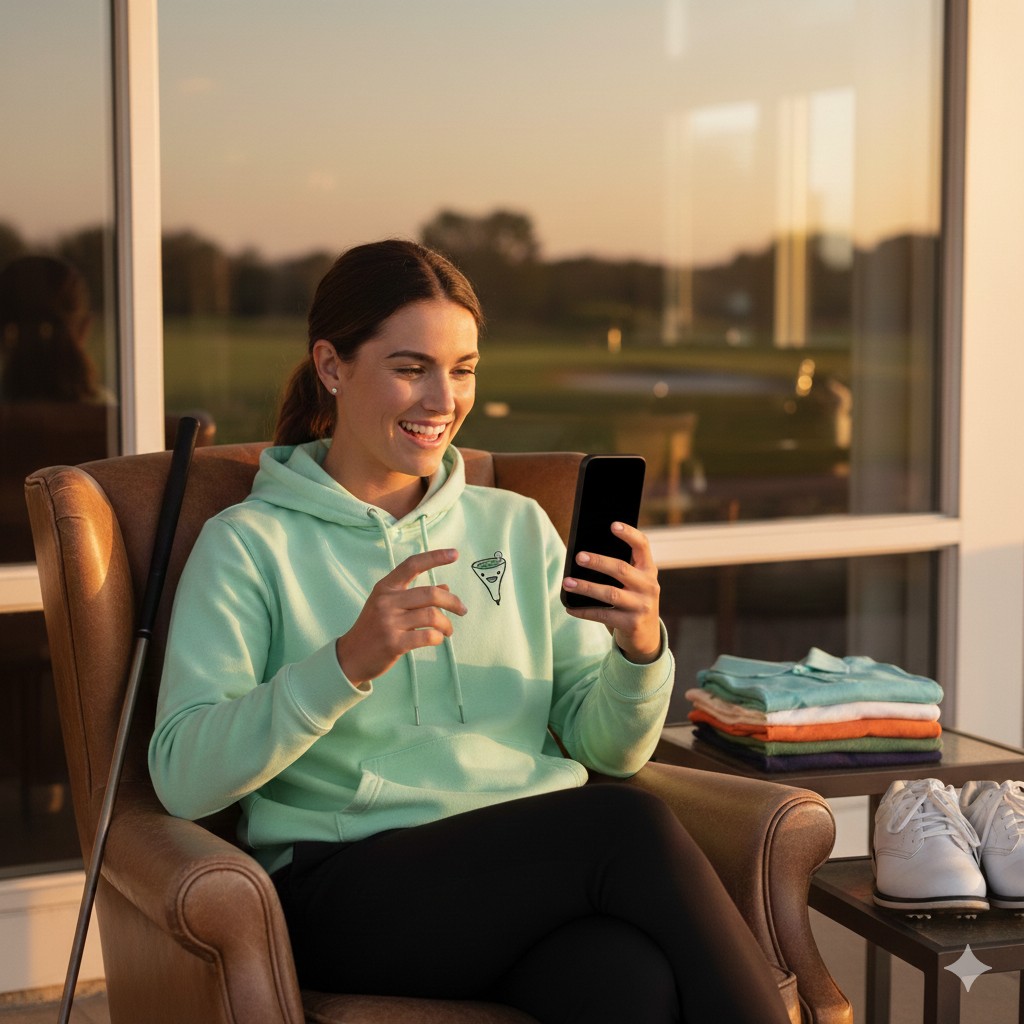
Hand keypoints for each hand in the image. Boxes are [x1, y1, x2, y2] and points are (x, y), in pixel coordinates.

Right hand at [336, 548, 465, 685]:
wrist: (350, 657)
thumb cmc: (374, 629)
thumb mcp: (389, 606)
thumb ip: (415, 596)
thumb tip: (446, 588)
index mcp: (385, 588)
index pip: (412, 564)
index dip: (435, 557)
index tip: (455, 554)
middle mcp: (386, 601)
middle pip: (430, 593)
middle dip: (452, 602)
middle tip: (462, 610)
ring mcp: (389, 622)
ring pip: (432, 615)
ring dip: (447, 624)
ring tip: (448, 630)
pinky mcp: (394, 643)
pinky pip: (427, 636)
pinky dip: (438, 637)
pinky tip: (438, 639)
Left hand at [561, 523, 661, 663]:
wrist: (646, 635)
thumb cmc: (632, 599)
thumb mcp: (634, 582)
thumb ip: (621, 568)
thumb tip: (583, 556)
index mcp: (648, 570)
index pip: (642, 546)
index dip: (629, 534)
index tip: (613, 525)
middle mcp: (649, 586)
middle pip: (621, 569)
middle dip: (598, 562)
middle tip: (578, 557)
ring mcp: (642, 606)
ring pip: (610, 593)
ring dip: (586, 587)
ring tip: (567, 582)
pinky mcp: (631, 624)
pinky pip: (603, 615)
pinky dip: (584, 611)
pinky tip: (570, 608)